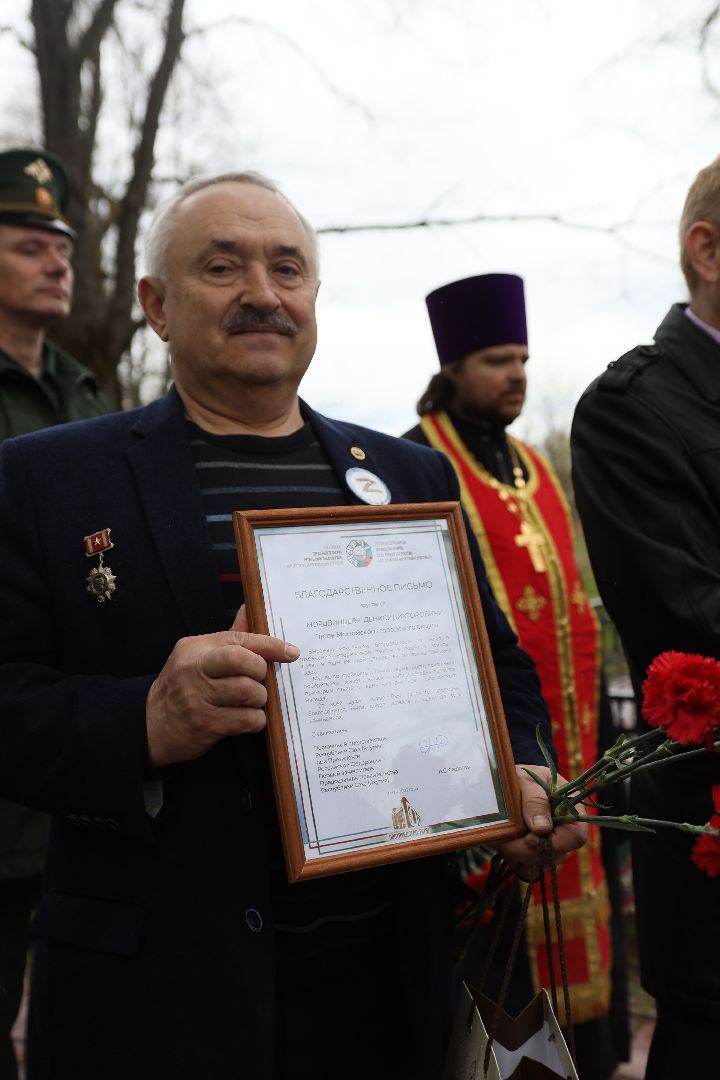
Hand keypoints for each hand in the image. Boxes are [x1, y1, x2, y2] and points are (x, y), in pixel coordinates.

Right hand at [146, 606, 299, 767]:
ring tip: (252, 702)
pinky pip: (246, 719)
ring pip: (249, 692)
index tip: (291, 652)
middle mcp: (194, 669)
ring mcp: (197, 697)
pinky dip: (255, 720)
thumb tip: (249, 607)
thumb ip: (228, 638)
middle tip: (261, 681)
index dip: (270, 645)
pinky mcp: (204, 724)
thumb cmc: (182, 688)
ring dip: (259, 699)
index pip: (240, 640)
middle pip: (244, 662)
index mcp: (196, 648)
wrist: (150, 726)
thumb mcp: (198, 657)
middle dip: (262, 672)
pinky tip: (247, 719)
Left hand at [493, 765, 587, 879]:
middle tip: (508, 838)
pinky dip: (516, 861)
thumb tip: (542, 829)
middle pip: (557, 856)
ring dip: (520, 855)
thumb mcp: (526, 779)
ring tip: (505, 836)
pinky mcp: (536, 853)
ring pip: (542, 865)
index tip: (529, 837)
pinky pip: (530, 870)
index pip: (576, 836)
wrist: (509, 781)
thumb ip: (535, 800)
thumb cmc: (522, 776)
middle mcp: (565, 830)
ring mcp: (551, 844)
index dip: (555, 842)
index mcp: (571, 809)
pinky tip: (507, 846)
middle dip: (530, 851)